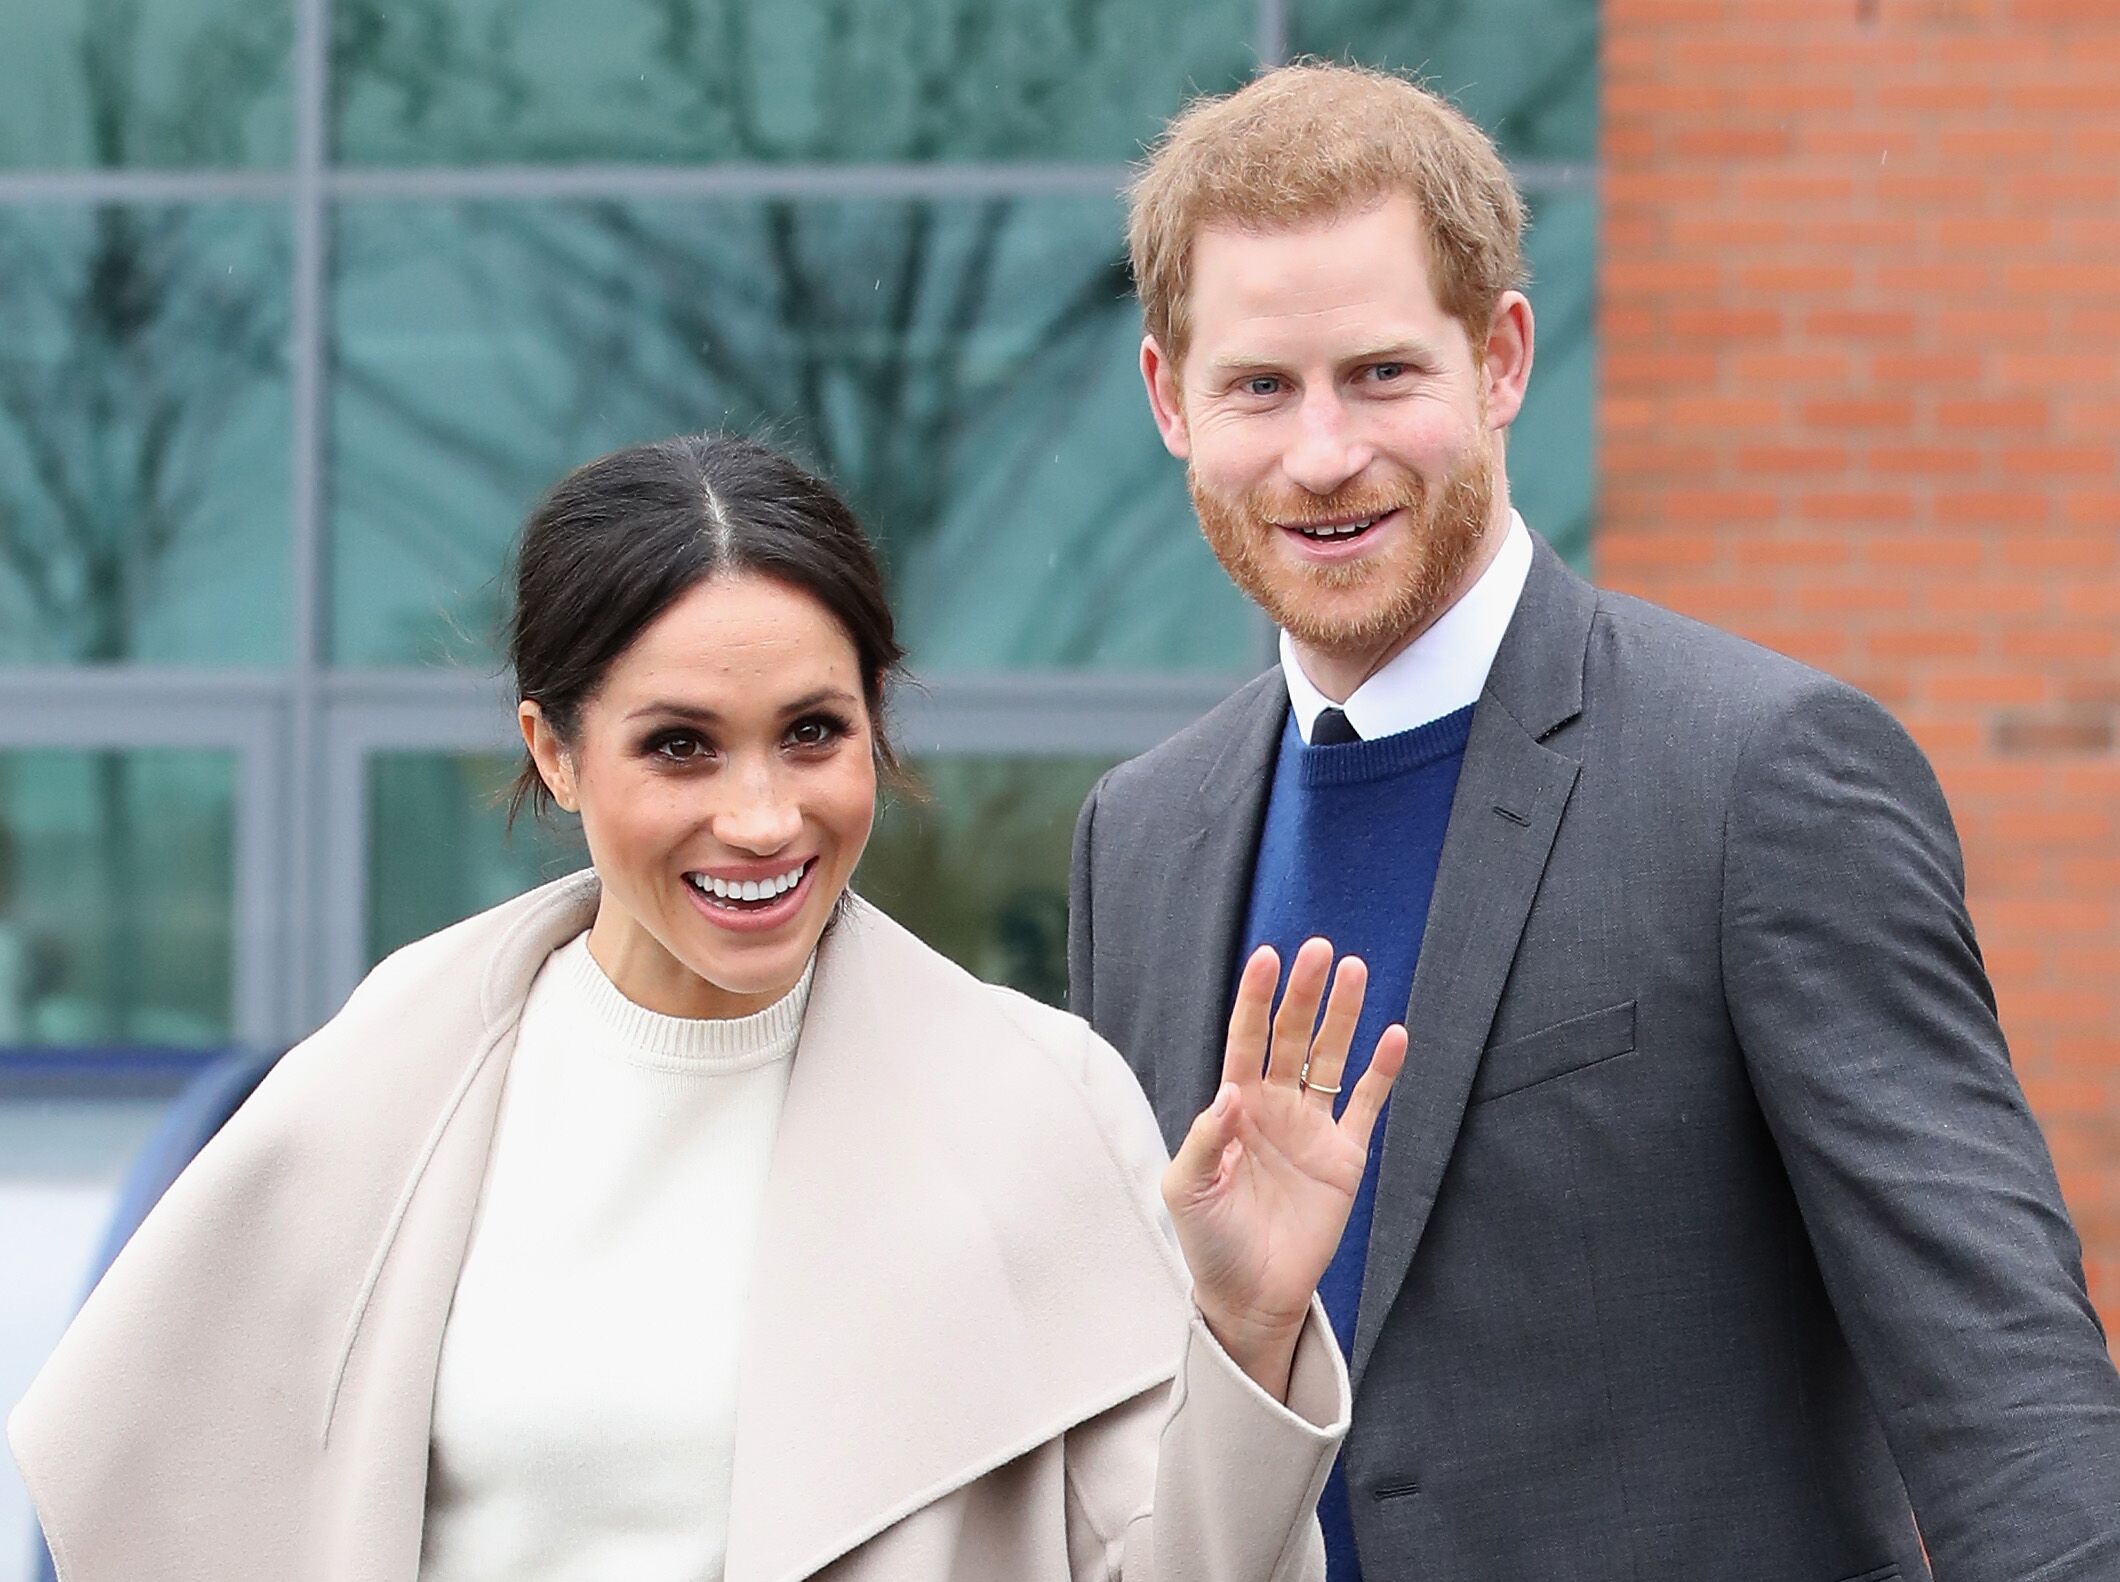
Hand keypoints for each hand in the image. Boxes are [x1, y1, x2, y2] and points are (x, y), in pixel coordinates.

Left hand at [1162, 938, 1406, 1399]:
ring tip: (1357, 970)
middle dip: (1305, 994)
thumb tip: (1230, 1092)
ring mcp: (1312, 1129)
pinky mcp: (1345, 1158)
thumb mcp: (1187, 1189)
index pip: (1245, 1039)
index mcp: (1233, 1107)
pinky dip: (1382, 1072)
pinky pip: (1366, 1106)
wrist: (1250, 1295)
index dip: (1255, 999)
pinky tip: (1394, 1035)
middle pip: (1292, 1036)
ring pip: (1331, 1059)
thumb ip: (1206, 1138)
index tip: (1268, 956)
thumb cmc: (1209, 1241)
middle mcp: (1274, 1107)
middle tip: (1321, 950)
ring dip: (1344, 1017)